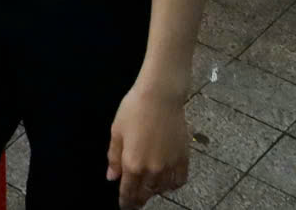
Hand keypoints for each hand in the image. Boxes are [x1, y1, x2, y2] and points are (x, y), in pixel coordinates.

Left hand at [105, 81, 191, 207]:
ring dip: (154, 192)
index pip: (129, 192)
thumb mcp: (116, 132)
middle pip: (146, 193)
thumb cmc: (133, 110)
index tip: (124, 207)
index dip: (126, 202)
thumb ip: (114, 157)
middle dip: (139, 199)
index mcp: (133, 164)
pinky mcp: (183, 159)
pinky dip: (172, 185)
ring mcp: (170, 166)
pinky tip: (167, 182)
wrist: (160, 96)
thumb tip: (112, 178)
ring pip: (162, 189)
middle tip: (135, 202)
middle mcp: (153, 170)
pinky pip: (179, 181)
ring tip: (149, 189)